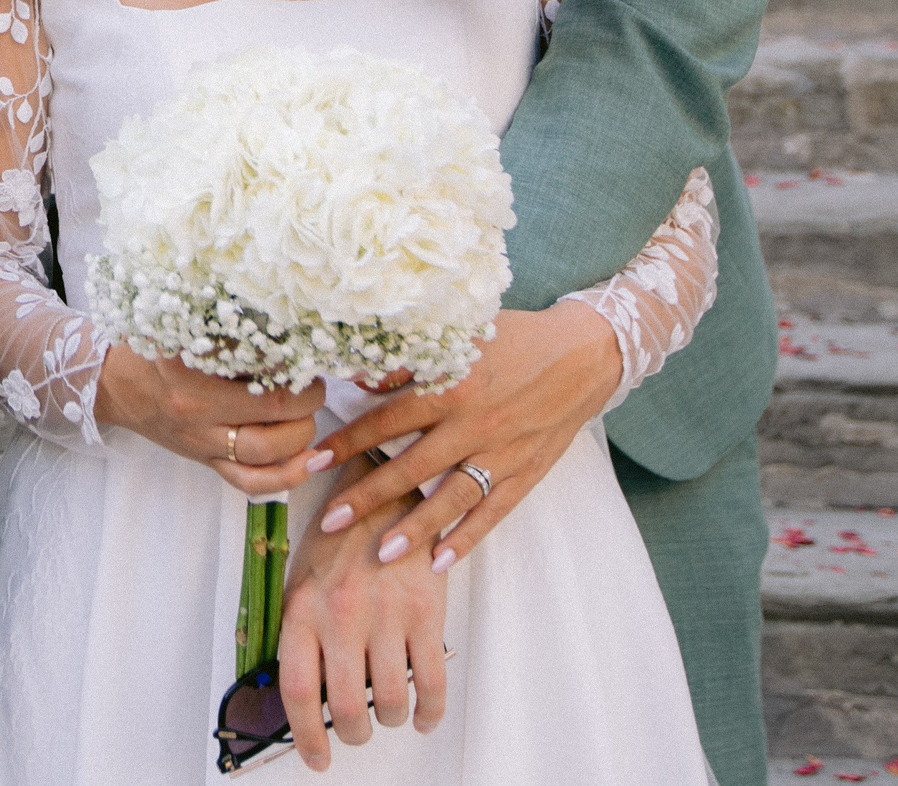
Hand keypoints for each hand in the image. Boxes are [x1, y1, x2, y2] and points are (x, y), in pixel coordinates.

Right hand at [92, 348, 324, 496]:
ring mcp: (201, 442)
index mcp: (190, 372)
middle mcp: (196, 412)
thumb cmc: (150, 349)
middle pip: (275, 412)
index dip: (294, 365)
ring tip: (308, 414)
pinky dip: (287, 477)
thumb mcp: (181, 327)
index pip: (261, 371)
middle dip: (308, 398)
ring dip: (303, 433)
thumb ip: (225, 325)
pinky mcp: (206, 462)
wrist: (115, 384)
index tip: (303, 354)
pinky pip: (250, 482)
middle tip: (312, 382)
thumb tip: (282, 326)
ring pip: (268, 451)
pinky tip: (311, 462)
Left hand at [276, 463, 448, 770]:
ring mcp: (386, 614)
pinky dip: (430, 711)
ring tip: (389, 713)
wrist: (385, 484)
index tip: (316, 757)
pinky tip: (425, 715)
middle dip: (352, 734)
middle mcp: (341, 614)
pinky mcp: (427, 612)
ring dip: (391, 719)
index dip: (305, 736)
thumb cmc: (340, 535)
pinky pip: (432, 684)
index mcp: (303, 607)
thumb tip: (303, 694)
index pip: (298, 691)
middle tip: (356, 733)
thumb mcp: (303, 577)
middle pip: (346, 708)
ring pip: (391, 701)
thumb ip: (301, 630)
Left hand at [309, 303, 621, 574]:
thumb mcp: (459, 336)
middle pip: (410, 467)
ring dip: (415, 529)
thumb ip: (409, 359)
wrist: (583, 355)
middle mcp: (473, 424)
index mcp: (451, 386)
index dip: (348, 441)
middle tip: (331, 523)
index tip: (314, 461)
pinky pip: (492, 513)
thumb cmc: (514, 339)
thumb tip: (359, 375)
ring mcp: (501, 453)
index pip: (387, 420)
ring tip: (381, 554)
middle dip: (368, 497)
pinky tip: (440, 562)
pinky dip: (467, 538)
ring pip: (450, 499)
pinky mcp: (526, 473)